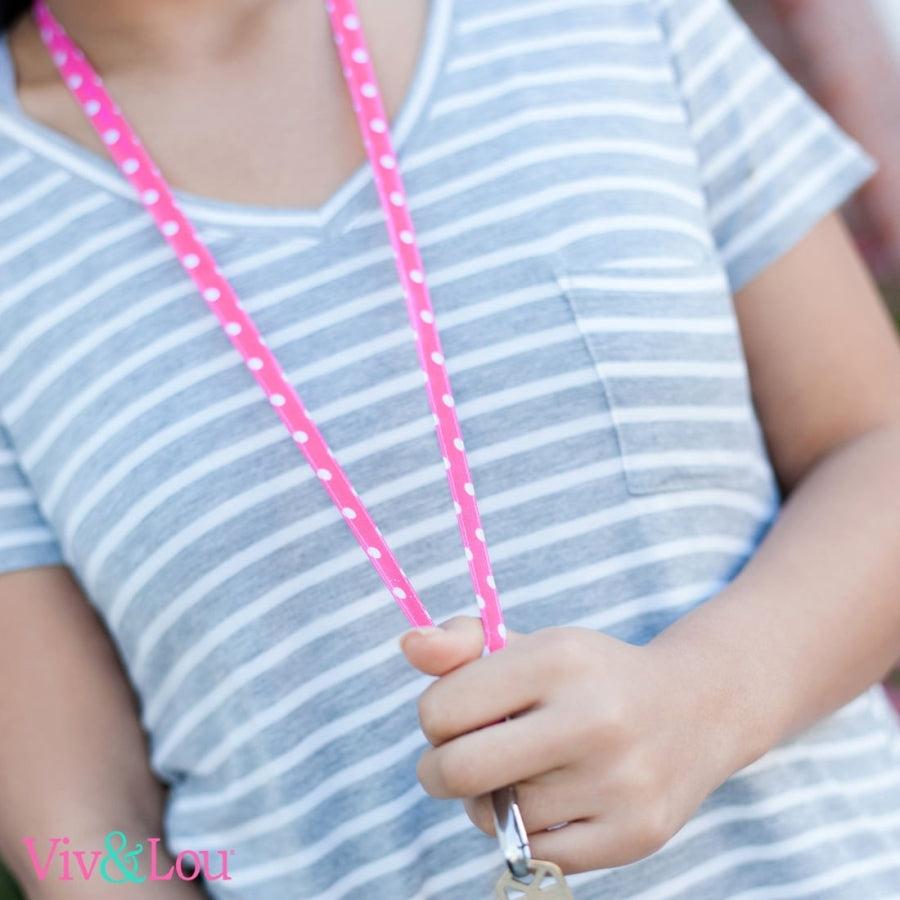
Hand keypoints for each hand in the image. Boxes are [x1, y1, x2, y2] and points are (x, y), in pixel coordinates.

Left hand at [400, 617, 743, 873]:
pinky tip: (550, 804)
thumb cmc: (590, 676)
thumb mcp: (532, 643)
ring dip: (488, 802)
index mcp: (558, 659)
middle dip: (437, 771)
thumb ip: (462, 642)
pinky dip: (528, 834)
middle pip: (457, 772)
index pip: (442, 710)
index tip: (457, 716)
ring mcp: (618, 782)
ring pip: (497, 817)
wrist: (697, 707)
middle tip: (452, 763)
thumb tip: (408, 645)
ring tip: (517, 776)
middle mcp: (592, 718)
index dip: (435, 717)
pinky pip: (537, 855)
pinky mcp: (635, 835)